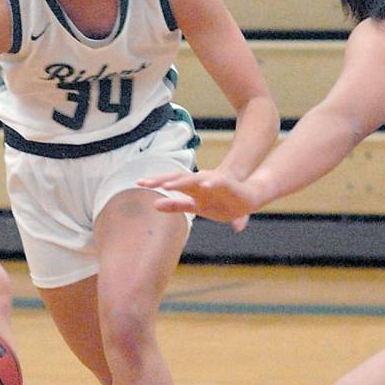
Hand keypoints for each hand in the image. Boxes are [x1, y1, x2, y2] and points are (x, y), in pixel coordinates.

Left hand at [138, 170, 257, 229]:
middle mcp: (198, 182)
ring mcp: (211, 181)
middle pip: (177, 179)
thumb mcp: (196, 205)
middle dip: (163, 180)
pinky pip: (217, 183)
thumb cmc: (218, 200)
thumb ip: (176, 205)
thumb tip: (155, 205)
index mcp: (190, 187)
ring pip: (193, 180)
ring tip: (167, 186)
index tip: (138, 182)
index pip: (170, 183)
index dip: (155, 182)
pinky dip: (210, 184)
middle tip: (146, 182)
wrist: (246, 195)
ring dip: (181, 182)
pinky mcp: (226, 184)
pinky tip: (203, 186)